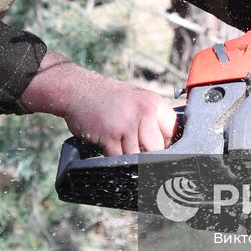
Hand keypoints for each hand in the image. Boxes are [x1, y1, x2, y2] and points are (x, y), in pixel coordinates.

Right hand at [20, 52, 177, 155]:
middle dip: (149, 157)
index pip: (173, 132)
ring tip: (122, 149)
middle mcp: (143, 112)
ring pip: (137, 157)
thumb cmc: (109, 98)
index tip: (163, 153)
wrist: (78, 89)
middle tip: (140, 156)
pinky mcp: (109, 135)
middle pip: (157, 149)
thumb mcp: (136, 100)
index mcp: (153, 103)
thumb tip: (167, 147)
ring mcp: (126, 124)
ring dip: (130, 160)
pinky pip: (118, 158)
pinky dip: (115, 160)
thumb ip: (152, 120)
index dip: (168, 146)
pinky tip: (110, 150)